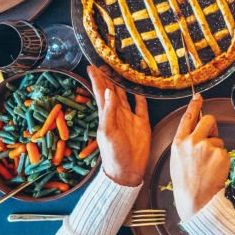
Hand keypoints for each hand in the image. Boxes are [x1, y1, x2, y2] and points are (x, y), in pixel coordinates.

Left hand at [87, 65, 149, 186]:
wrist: (127, 170)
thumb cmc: (113, 154)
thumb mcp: (108, 132)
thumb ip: (109, 112)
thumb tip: (110, 91)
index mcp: (106, 115)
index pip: (101, 93)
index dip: (97, 80)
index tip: (92, 67)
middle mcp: (117, 113)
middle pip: (112, 91)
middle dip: (109, 78)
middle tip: (107, 63)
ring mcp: (130, 117)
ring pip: (125, 96)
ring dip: (123, 84)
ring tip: (122, 71)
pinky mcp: (142, 122)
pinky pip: (141, 105)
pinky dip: (140, 96)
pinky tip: (140, 88)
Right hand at [170, 95, 229, 220]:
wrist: (196, 200)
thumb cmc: (186, 183)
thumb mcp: (178, 161)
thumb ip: (186, 145)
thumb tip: (197, 134)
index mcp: (179, 143)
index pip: (187, 118)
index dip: (194, 105)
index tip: (198, 96)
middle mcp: (192, 141)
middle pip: (208, 120)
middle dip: (212, 126)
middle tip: (212, 139)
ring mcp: (206, 146)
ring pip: (217, 139)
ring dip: (216, 149)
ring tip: (208, 166)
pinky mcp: (220, 153)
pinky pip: (224, 151)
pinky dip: (222, 159)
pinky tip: (215, 171)